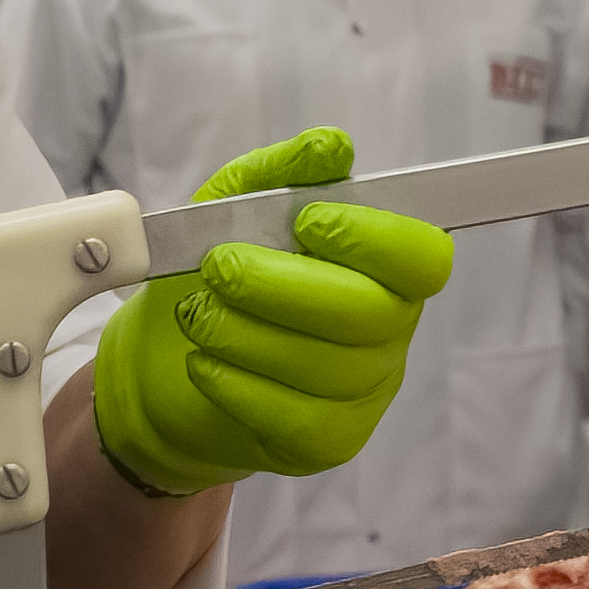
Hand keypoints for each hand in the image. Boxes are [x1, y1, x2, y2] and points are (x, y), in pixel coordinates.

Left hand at [91, 128, 453, 498]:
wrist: (165, 366)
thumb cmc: (216, 278)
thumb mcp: (232, 208)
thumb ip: (280, 174)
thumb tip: (331, 146)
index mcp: (384, 267)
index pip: (423, 258)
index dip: (372, 238)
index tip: (304, 221)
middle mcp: (390, 331)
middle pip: (372, 314)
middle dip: (284, 285)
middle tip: (219, 267)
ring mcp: (364, 393)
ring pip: (326, 366)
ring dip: (246, 333)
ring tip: (197, 313)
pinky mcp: (327, 442)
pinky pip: (296, 418)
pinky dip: (238, 384)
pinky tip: (204, 362)